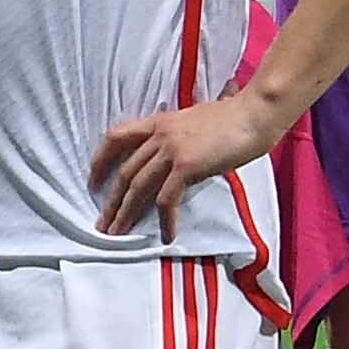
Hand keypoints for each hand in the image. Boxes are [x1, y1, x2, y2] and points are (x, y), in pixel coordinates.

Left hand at [87, 85, 284, 236]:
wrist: (255, 113)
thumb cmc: (234, 117)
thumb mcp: (196, 121)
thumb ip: (179, 136)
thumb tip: (176, 159)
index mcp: (160, 121)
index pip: (116, 137)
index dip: (100, 160)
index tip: (94, 180)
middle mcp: (160, 134)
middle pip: (125, 171)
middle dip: (111, 201)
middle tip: (103, 224)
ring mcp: (172, 149)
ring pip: (138, 186)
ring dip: (126, 214)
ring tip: (118, 234)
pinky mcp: (187, 165)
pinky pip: (167, 199)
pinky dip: (164, 220)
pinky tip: (166, 235)